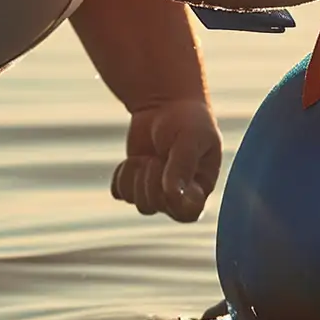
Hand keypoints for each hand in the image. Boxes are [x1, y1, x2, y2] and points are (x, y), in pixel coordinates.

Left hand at [113, 99, 220, 221]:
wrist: (165, 105)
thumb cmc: (187, 120)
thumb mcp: (190, 139)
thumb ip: (182, 166)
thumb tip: (171, 195)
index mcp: (199, 187)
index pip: (187, 214)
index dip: (174, 202)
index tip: (170, 179)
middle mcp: (178, 195)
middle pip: (154, 207)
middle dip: (150, 181)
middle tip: (156, 158)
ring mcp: (154, 191)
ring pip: (136, 202)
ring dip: (136, 176)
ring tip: (146, 157)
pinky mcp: (133, 184)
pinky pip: (120, 193)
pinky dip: (122, 176)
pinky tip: (134, 160)